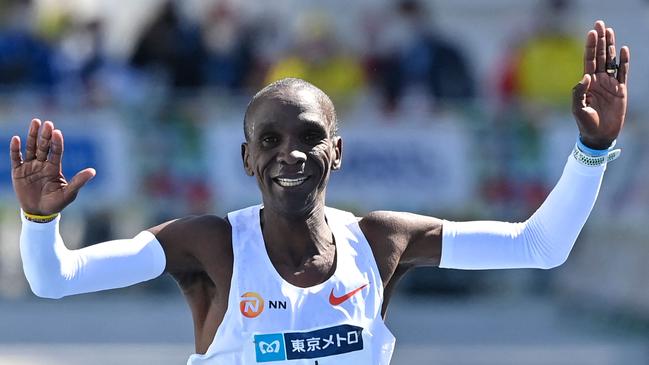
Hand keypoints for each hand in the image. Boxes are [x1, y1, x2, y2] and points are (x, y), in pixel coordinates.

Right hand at [10, 119, 95, 214]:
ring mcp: (30, 167)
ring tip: (35, 122)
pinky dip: (15, 149)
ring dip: (32, 136)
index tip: (57, 132)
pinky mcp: (18, 172)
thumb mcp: (69, 193)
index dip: (57, 142)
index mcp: (54, 167)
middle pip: (43, 147)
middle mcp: (43, 164)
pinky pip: (16, 158)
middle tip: (47, 123)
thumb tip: (93, 171)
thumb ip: (79, 181)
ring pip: (31, 148)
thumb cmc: (56, 203)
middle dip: (45, 135)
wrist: (40, 213)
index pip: (56, 152)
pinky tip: (16, 139)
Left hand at [572, 20, 629, 149]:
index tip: (591, 32)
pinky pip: (623, 72)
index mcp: (586, 83)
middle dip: (599, 40)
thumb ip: (578, 92)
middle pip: (599, 55)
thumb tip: (586, 76)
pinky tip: (623, 49)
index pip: (588, 60)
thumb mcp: (577, 108)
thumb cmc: (585, 123)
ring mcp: (610, 83)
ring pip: (610, 60)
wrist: (599, 135)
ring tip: (610, 31)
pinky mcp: (620, 89)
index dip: (590, 46)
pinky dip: (624, 61)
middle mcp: (598, 80)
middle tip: (600, 24)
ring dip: (610, 46)